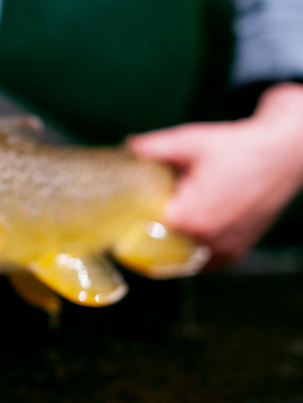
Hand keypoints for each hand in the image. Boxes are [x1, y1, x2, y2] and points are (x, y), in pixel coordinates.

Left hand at [130, 82, 302, 265]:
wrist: (284, 153)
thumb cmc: (237, 147)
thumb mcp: (189, 141)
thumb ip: (152, 147)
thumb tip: (125, 147)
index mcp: (192, 218)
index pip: (144, 233)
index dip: (129, 224)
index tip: (118, 217)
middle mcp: (209, 241)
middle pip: (160, 248)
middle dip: (147, 235)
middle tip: (135, 219)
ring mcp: (225, 250)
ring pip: (181, 258)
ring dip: (168, 245)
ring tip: (158, 226)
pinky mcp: (236, 253)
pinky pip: (202, 262)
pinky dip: (189, 251)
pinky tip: (180, 235)